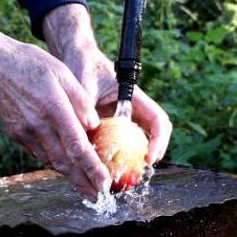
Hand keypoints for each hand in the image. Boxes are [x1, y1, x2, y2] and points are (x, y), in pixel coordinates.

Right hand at [0, 17, 110, 197]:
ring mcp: (24, 132)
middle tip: (97, 197)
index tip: (104, 183)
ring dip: (68, 175)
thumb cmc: (32, 63)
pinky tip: (63, 166)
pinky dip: (52, 161)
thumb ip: (81, 101)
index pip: (77, 146)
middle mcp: (38, 125)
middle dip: (82, 182)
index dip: (92, 168)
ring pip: (50, 160)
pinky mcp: (15, 134)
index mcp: (54, 108)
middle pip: (63, 162)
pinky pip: (38, 152)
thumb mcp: (63, 73)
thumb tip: (94, 127)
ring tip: (84, 186)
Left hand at [41, 3, 172, 165]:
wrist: (76, 58)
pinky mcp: (109, 125)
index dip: (159, 140)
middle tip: (137, 175)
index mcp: (134, 98)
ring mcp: (122, 118)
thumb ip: (84, 105)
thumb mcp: (83, 85)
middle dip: (149, 157)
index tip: (149, 157)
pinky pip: (115, 144)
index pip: (158, 120)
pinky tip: (99, 167)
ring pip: (134, 142)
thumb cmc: (83, 66)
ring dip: (131, 160)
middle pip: (152, 135)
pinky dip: (112, 156)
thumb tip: (85, 128)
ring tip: (118, 177)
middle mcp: (132, 109)